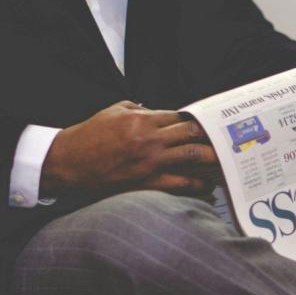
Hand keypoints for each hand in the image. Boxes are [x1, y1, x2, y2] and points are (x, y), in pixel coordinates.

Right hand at [41, 100, 219, 197]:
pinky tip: (207, 185)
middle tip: (227, 138)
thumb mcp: (114, 111)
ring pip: (191, 157)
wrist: (68, 162)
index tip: (211, 122)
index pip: (180, 117)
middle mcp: (150, 140)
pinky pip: (180, 184)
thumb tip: (160, 111)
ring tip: (226, 160)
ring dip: (211, 158)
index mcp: (142, 120)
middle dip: (211, 136)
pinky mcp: (146, 183)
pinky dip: (197, 185)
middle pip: (192, 134)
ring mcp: (150, 162)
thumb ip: (140, 109)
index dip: (198, 119)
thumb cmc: (90, 136)